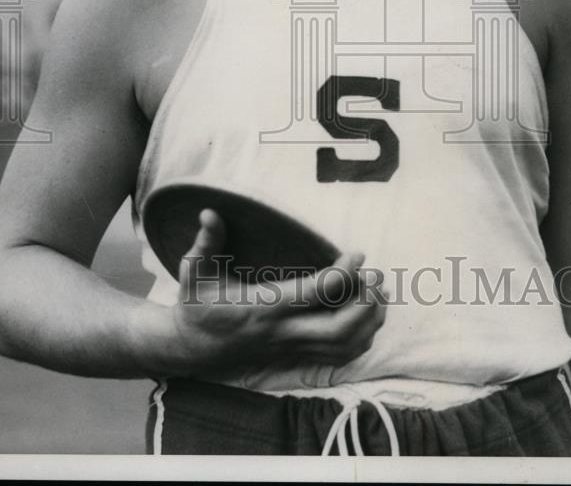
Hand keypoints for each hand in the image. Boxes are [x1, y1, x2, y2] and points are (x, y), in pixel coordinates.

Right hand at [166, 208, 386, 376]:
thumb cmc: (197, 305)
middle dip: (366, 304)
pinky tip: (366, 315)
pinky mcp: (295, 357)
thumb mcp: (194, 272)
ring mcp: (291, 348)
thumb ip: (205, 243)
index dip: (341, 275)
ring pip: (343, 347)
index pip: (312, 294)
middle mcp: (281, 332)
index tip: (356, 254)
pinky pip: (338, 357)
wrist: (191, 348)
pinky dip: (361, 339)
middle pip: (338, 330)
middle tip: (377, 276)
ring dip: (369, 322)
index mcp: (262, 307)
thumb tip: (209, 212)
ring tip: (379, 292)